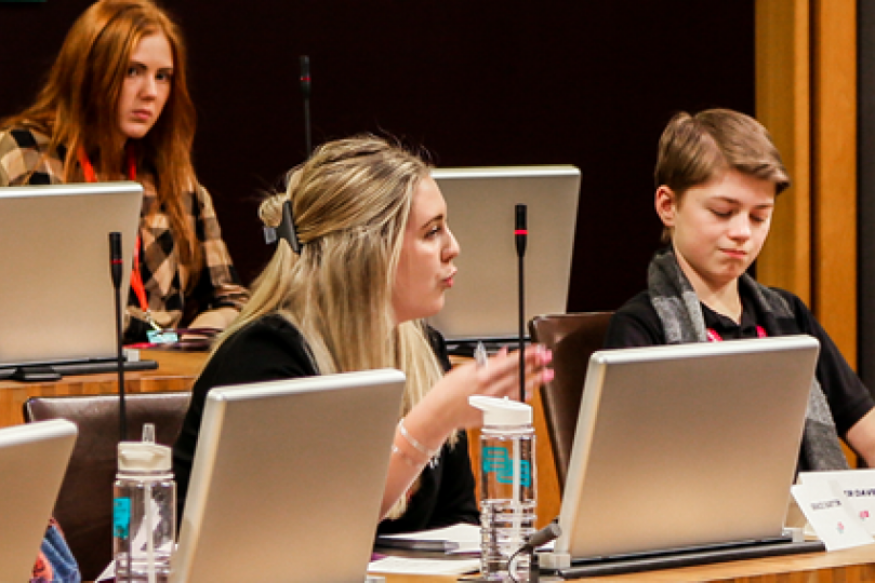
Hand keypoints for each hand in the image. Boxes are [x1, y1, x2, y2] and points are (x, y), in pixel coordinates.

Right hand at [408, 344, 552, 447]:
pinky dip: (522, 397)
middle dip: (535, 365)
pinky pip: (512, 405)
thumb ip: (487, 362)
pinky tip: (530, 391)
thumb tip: (503, 354)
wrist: (439, 413)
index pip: (510, 361)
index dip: (526, 354)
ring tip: (547, 374)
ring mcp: (493, 403)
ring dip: (534, 381)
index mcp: (482, 375)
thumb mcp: (465, 369)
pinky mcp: (493, 414)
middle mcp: (489, 390)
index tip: (537, 349)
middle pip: (517, 375)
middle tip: (548, 358)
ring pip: (519, 390)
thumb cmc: (448, 390)